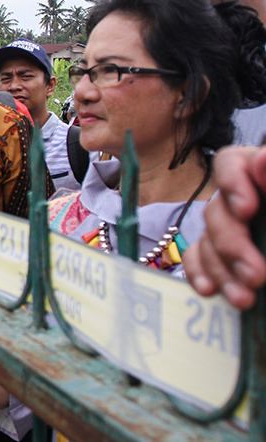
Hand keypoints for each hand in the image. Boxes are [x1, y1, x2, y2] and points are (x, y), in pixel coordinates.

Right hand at [186, 145, 265, 308]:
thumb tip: (263, 160)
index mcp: (263, 179)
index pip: (234, 161)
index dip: (233, 180)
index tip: (249, 209)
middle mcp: (246, 200)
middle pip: (217, 208)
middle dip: (231, 243)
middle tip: (256, 274)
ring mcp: (233, 229)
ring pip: (206, 239)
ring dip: (221, 269)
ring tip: (245, 298)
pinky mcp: (226, 257)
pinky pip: (199, 259)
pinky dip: (202, 274)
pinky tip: (211, 290)